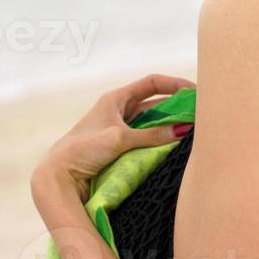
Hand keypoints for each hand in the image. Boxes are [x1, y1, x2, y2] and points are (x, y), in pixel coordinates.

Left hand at [30, 73, 195, 202]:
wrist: (59, 175)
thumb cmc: (83, 149)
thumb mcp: (120, 138)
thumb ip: (152, 135)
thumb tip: (184, 130)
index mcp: (116, 99)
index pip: (152, 83)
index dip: (175, 84)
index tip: (196, 91)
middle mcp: (119, 111)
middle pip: (155, 103)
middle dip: (177, 107)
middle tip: (200, 114)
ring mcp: (120, 130)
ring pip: (152, 124)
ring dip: (170, 127)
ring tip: (192, 131)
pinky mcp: (120, 148)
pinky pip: (146, 140)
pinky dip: (160, 141)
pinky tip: (174, 147)